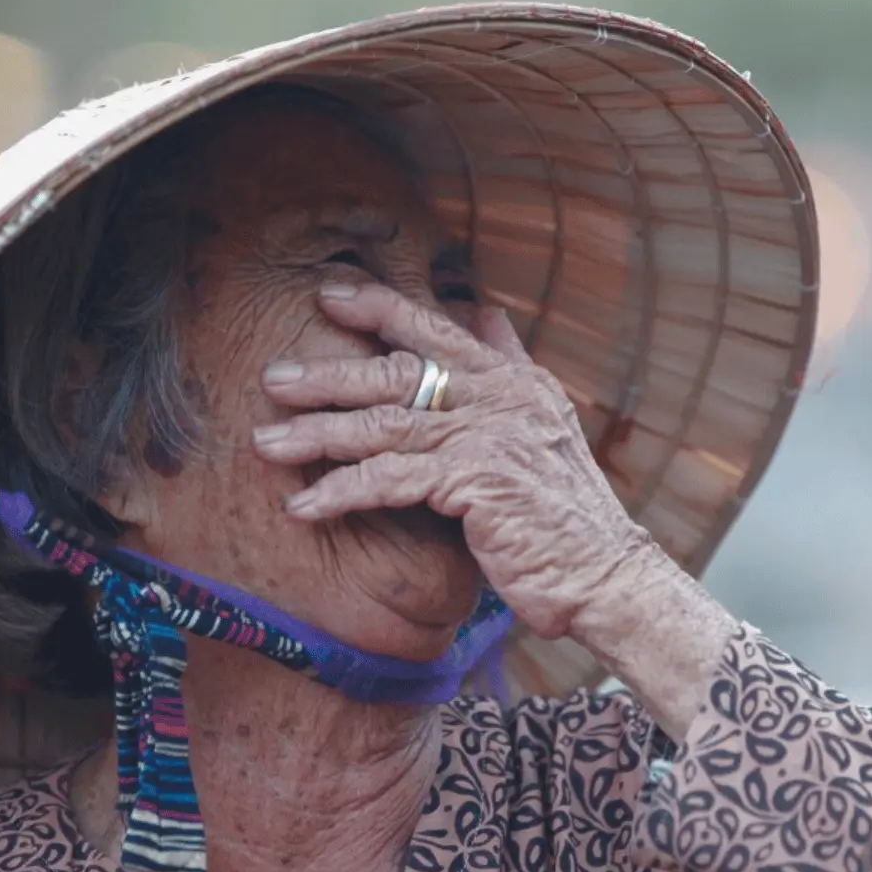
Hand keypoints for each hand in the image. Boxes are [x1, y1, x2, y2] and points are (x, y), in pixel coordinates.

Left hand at [253, 282, 654, 639]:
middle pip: (397, 373)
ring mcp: (488, 437)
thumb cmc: (565, 515)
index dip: (380, 308)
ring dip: (318, 435)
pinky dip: (342, 492)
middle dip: (328, 376)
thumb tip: (488, 312)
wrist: (606, 576)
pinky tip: (303, 506)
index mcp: (514, 381)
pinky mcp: (475, 483)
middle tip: (273, 379)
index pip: (437, 329)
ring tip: (266, 444)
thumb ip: (512, 367)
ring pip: (384, 424)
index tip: (330, 295)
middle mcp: (501, 398)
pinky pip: (390, 480)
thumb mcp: (544, 426)